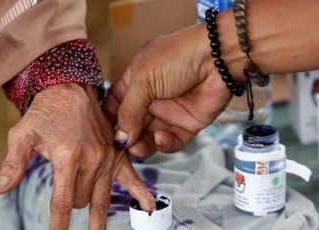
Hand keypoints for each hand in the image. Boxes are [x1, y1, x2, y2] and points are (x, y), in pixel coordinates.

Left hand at [0, 83, 154, 228]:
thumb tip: (1, 190)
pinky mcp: (117, 153)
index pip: (63, 201)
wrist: (71, 90)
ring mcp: (108, 157)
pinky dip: (141, 192)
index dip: (57, 224)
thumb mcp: (23, 134)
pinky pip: (132, 177)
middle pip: (82, 201)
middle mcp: (92, 159)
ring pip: (102, 197)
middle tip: (65, 200)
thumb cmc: (45, 112)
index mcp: (68, 156)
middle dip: (71, 205)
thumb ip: (13, 163)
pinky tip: (149, 207)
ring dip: (98, 217)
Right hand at [102, 24, 233, 157]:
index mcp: (136, 80)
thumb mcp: (143, 80)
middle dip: (125, 138)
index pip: (116, 103)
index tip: (100, 134)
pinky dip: (164, 143)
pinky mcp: (187, 124)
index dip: (109, 119)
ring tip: (137, 148)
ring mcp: (169, 112)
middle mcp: (151, 97)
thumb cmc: (178, 58)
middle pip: (131, 124)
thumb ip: (129, 111)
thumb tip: (120, 138)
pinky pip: (171, 141)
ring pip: (149, 137)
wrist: (217, 58)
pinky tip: (161, 137)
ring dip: (141, 145)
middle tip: (120, 149)